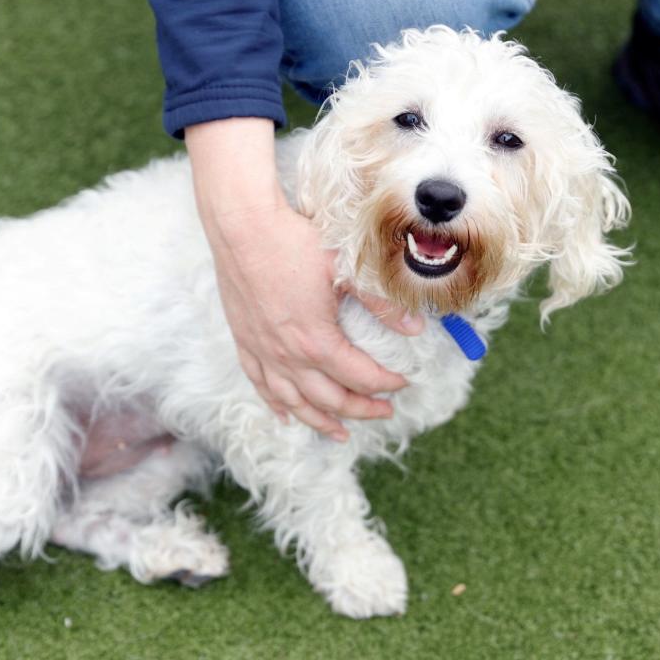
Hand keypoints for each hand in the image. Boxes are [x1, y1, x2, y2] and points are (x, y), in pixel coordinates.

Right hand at [185, 118, 421, 440]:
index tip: (402, 383)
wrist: (243, 227)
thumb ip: (382, 303)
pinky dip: (276, 404)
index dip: (385, 384)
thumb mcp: (347, 269)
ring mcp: (262, 351)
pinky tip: (286, 414)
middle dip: (360, 409)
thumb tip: (416, 326)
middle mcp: (287, 355)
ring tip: (340, 433)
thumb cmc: (295, 243)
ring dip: (319, 421)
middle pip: (329, 399)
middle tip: (383, 412)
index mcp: (316, 341)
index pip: (358, 377)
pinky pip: (260, 384)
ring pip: (293, 402)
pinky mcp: (244, 341)